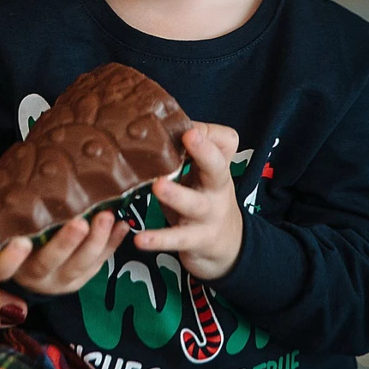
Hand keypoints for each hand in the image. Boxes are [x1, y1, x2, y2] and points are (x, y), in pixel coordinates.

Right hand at [0, 155, 129, 295]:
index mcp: (7, 261)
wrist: (33, 258)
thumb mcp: (1, 210)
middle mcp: (33, 274)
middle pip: (48, 262)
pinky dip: (112, 243)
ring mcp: (60, 277)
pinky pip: (100, 262)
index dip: (11, 257)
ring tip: (106, 216)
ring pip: (79, 263)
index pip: (2, 266)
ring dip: (96, 240)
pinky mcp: (82, 276)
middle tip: (79, 222)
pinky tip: (121, 224)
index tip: (21, 241)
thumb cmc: (16, 227)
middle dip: (65, 243)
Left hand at [132, 123, 243, 280]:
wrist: (227, 244)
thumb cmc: (205, 197)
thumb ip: (185, 151)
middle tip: (189, 136)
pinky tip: (140, 238)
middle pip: (217, 167)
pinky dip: (159, 239)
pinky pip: (178, 239)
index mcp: (216, 167)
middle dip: (205, 152)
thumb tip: (151, 124)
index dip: (208, 134)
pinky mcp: (196, 240)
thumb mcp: (202, 173)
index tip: (189, 126)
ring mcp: (208, 215)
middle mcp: (216, 188)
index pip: (223, 143)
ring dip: (176, 194)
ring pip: (194, 204)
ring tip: (157, 185)